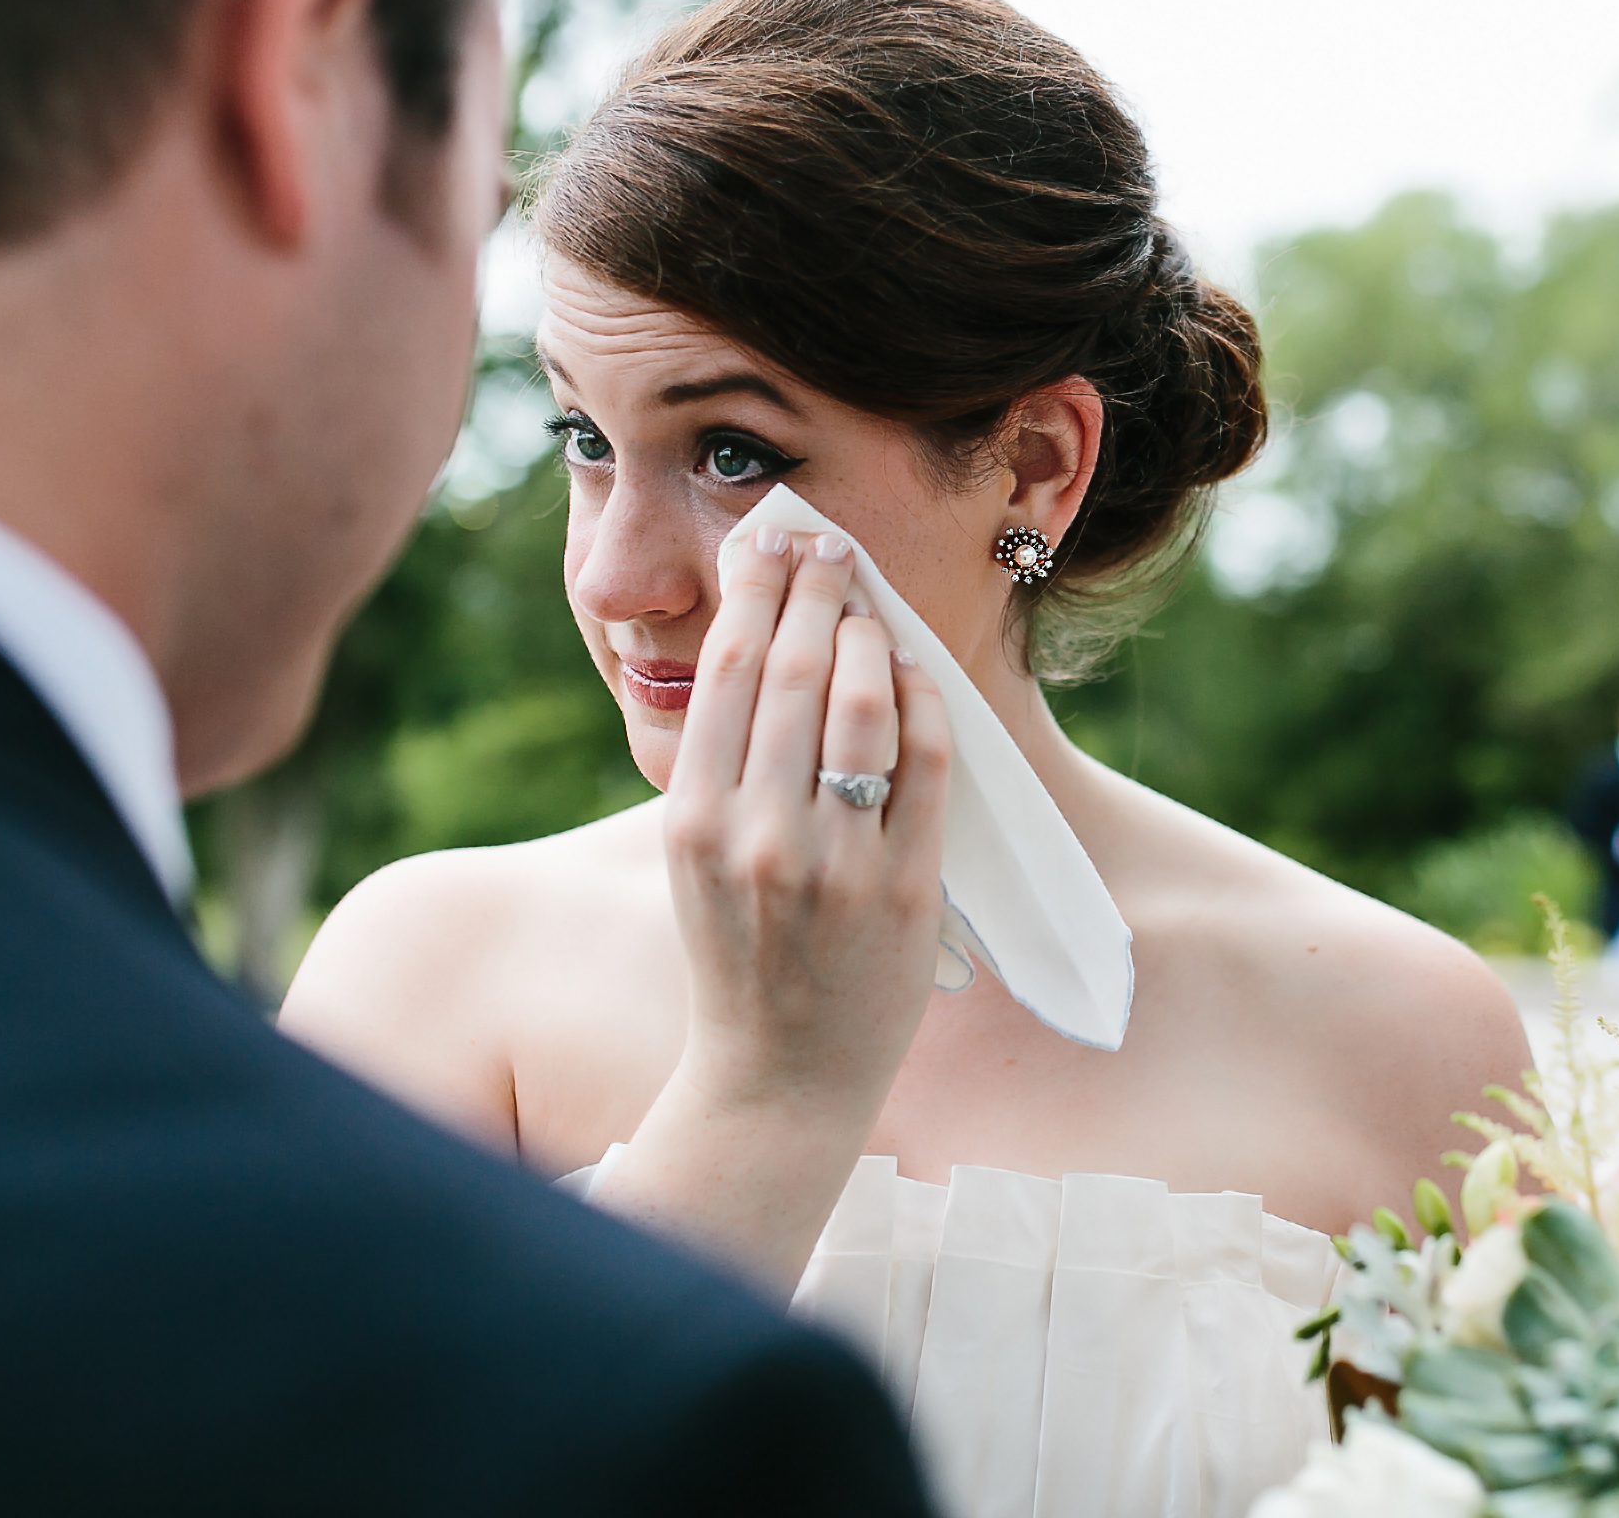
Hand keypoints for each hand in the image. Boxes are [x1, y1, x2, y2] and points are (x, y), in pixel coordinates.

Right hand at [663, 526, 949, 1121]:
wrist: (779, 1078)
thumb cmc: (736, 955)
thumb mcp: (695, 858)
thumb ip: (716, 767)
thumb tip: (751, 650)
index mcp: (694, 821)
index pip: (726, 673)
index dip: (752, 592)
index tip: (767, 540)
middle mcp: (758, 835)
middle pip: (793, 672)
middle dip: (813, 590)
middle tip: (825, 542)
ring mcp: (835, 862)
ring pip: (861, 706)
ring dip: (869, 635)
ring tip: (867, 604)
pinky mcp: (903, 887)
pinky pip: (925, 764)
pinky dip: (923, 702)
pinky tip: (916, 671)